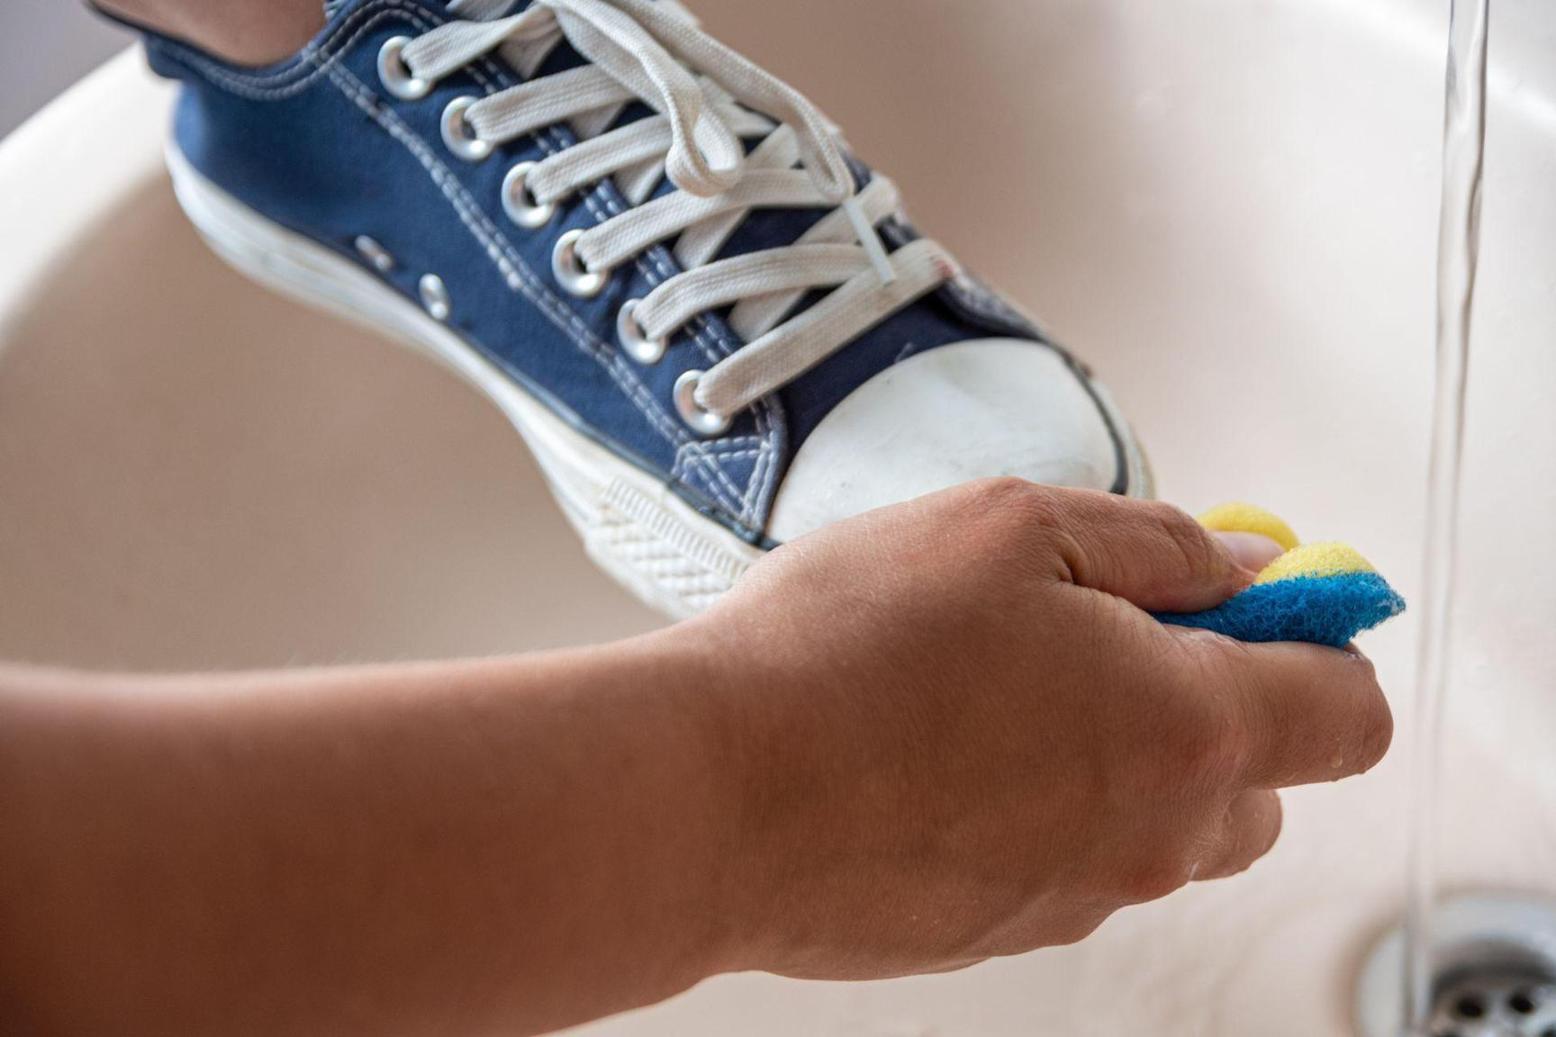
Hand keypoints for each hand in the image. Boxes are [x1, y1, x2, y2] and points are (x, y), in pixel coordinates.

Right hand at [686, 479, 1390, 979]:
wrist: (708, 796)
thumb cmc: (846, 652)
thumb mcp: (1012, 527)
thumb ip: (1158, 545)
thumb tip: (1244, 570)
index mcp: (1187, 732)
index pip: (1348, 712)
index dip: (1316, 638)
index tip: (1253, 597)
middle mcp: (1151, 840)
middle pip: (1256, 779)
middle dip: (1205, 698)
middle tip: (1093, 628)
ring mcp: (1073, 899)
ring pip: (1150, 822)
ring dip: (1109, 750)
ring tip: (985, 684)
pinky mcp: (996, 931)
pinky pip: (1059, 858)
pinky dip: (1029, 800)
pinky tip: (929, 746)